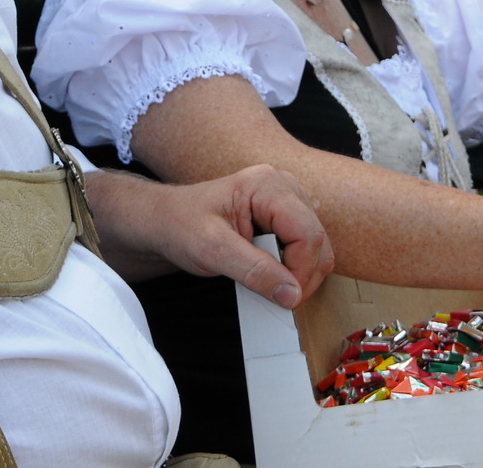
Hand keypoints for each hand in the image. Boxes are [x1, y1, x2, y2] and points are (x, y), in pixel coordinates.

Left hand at [90, 164, 332, 307]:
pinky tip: (269, 274)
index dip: (301, 271)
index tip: (284, 298)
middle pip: (317, 240)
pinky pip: (305, 248)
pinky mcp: (284, 217)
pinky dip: (293, 268)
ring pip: (316, 246)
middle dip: (302, 274)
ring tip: (267, 283)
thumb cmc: (181, 226)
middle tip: (277, 296)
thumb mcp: (212, 250)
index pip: (308, 233)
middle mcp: (283, 187)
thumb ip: (254, 270)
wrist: (164, 222)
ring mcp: (287, 201)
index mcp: (267, 185)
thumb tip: (292, 294)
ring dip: (299, 273)